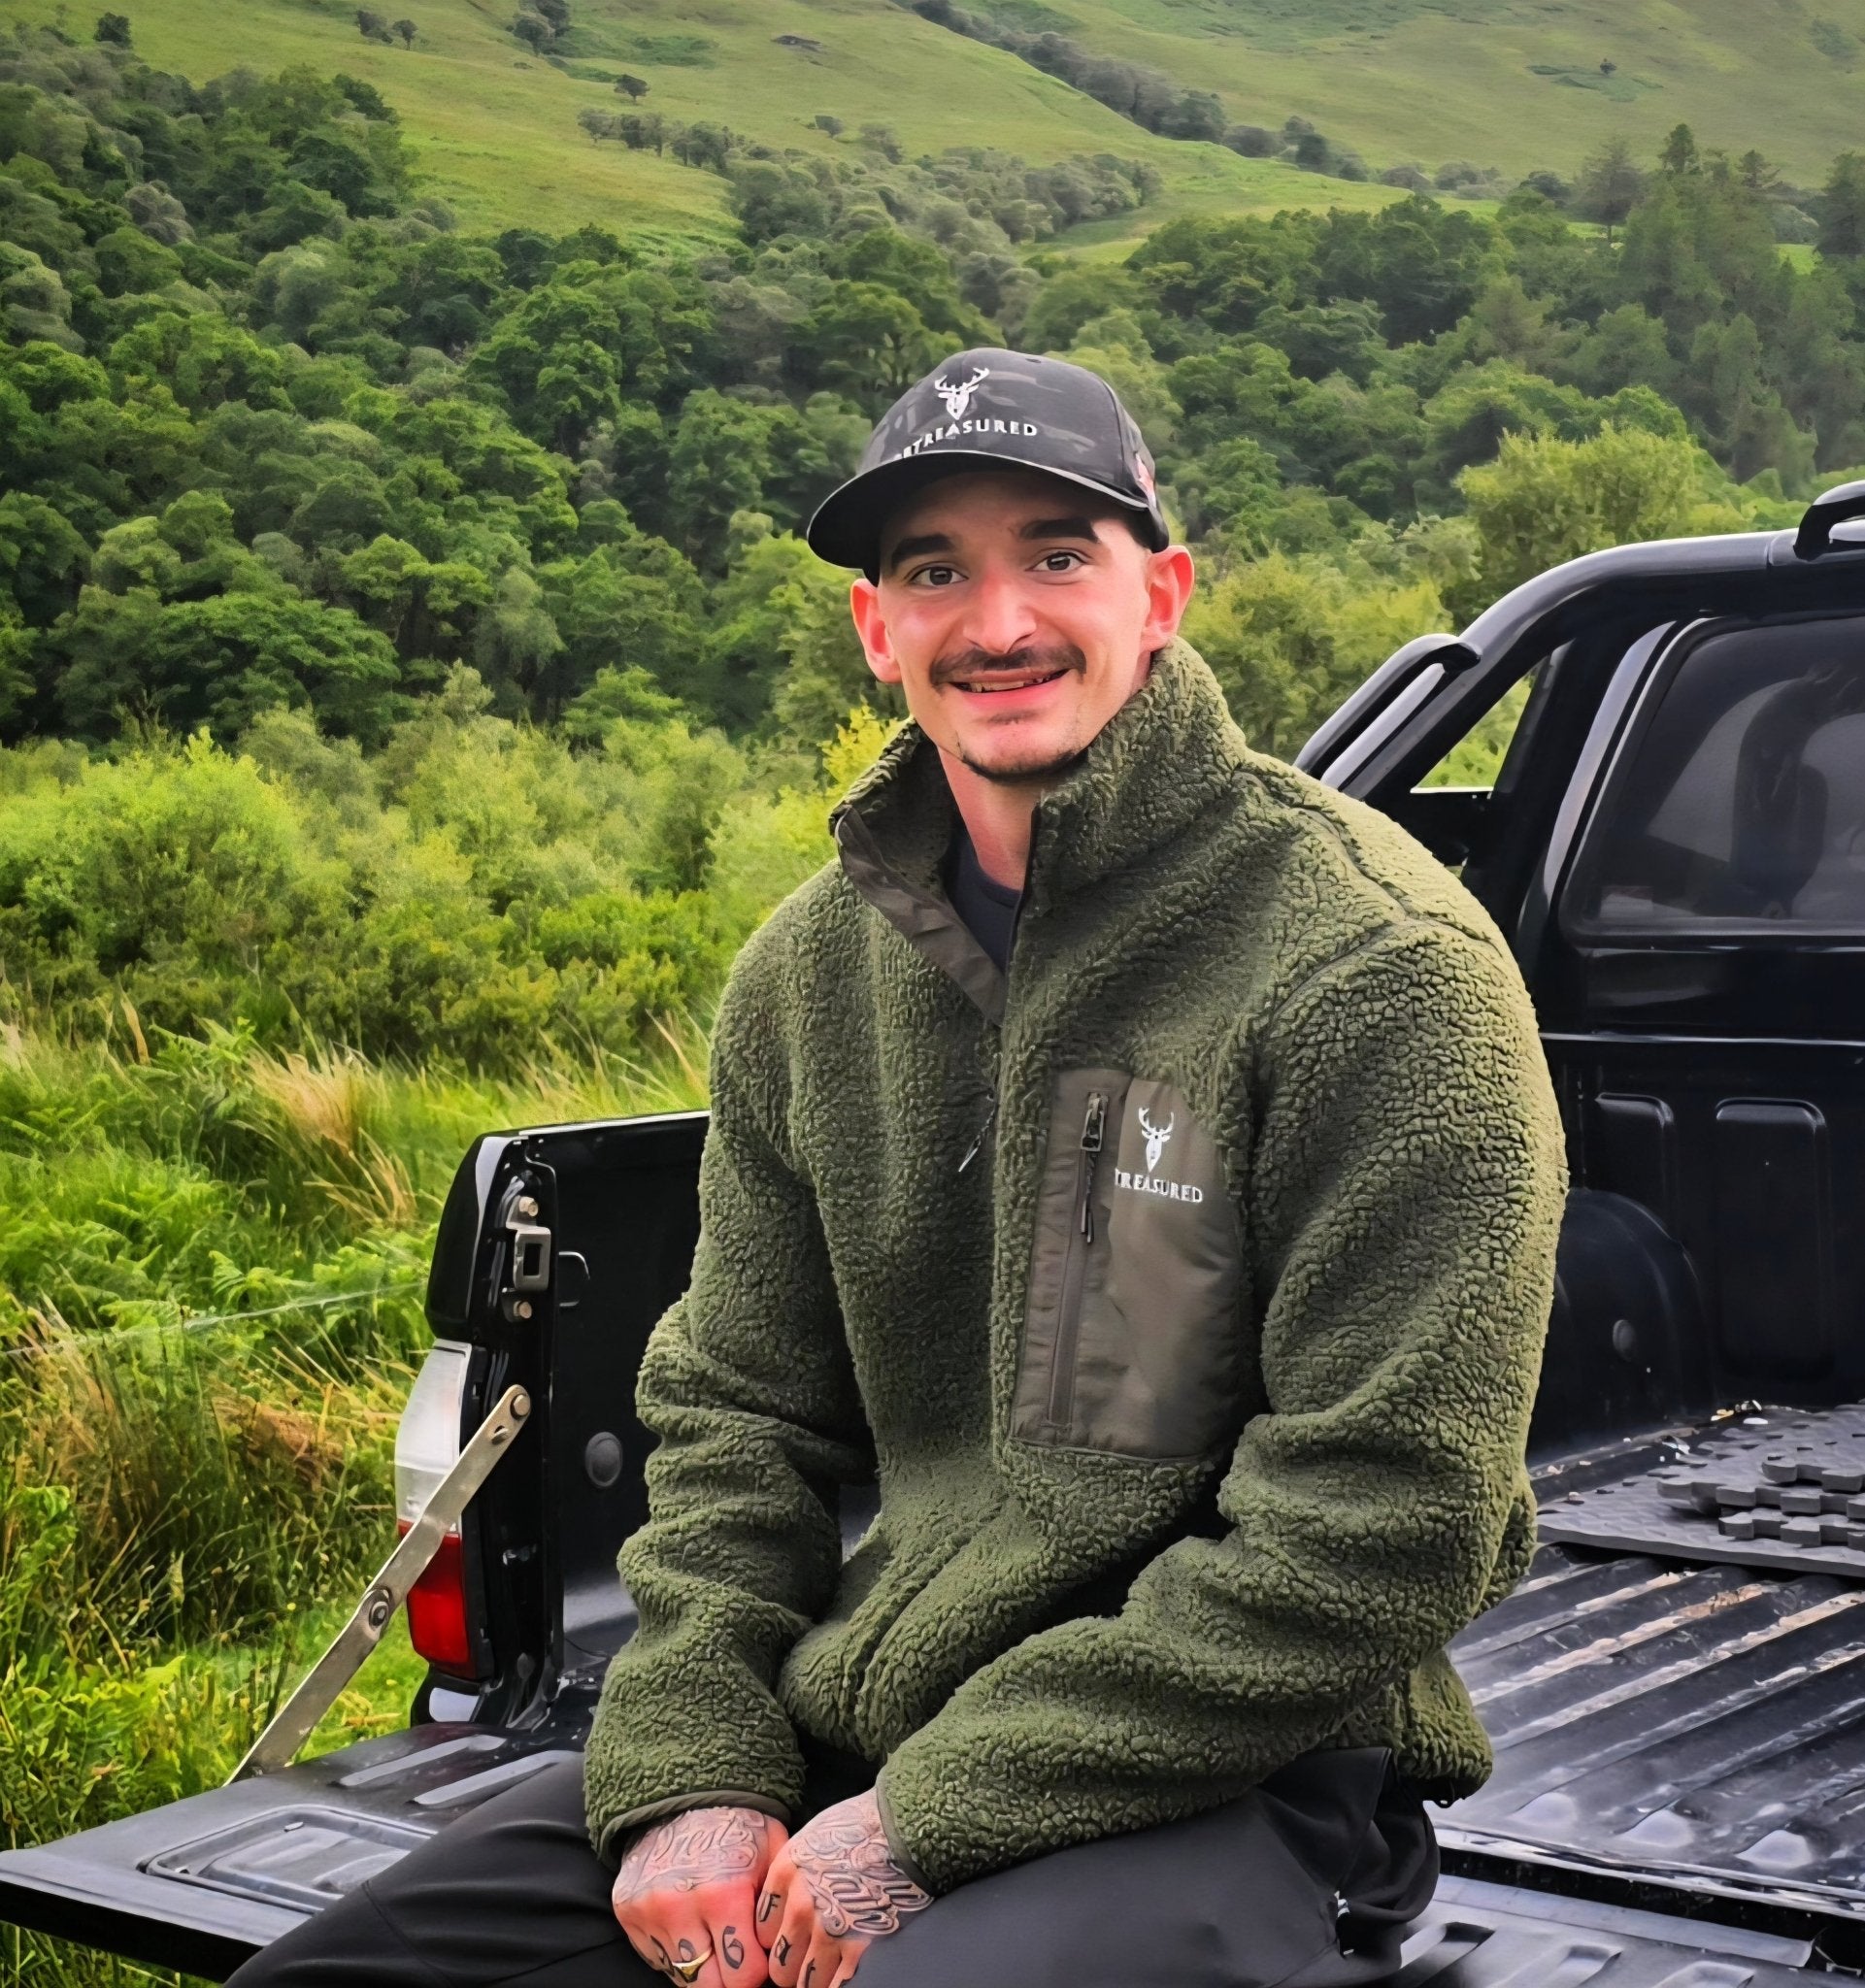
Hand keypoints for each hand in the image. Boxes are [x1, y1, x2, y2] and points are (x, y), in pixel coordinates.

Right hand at [612, 1804, 787, 1985]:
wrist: (685, 1791)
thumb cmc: (738, 1827)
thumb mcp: (772, 1856)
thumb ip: (777, 1909)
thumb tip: (780, 1958)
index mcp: (724, 1894)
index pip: (744, 1976)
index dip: (757, 1972)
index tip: (759, 1957)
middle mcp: (681, 1908)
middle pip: (710, 1986)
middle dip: (729, 1979)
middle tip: (737, 1959)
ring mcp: (650, 1912)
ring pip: (681, 1976)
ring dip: (701, 1966)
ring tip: (714, 1937)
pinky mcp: (628, 1912)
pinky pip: (656, 1959)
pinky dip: (675, 1952)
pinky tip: (689, 1925)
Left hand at [756, 1790, 930, 1987]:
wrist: (908, 1828)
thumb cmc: (864, 1828)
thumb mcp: (813, 1840)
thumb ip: (792, 1878)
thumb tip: (783, 1912)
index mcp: (786, 1874)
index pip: (764, 1933)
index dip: (781, 1939)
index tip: (797, 1937)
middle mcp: (801, 1905)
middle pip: (781, 1965)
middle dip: (796, 1965)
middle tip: (814, 1956)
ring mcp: (830, 1930)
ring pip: (806, 1983)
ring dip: (817, 1978)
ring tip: (833, 1963)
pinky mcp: (860, 1948)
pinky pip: (835, 1986)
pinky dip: (837, 1983)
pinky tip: (846, 1970)